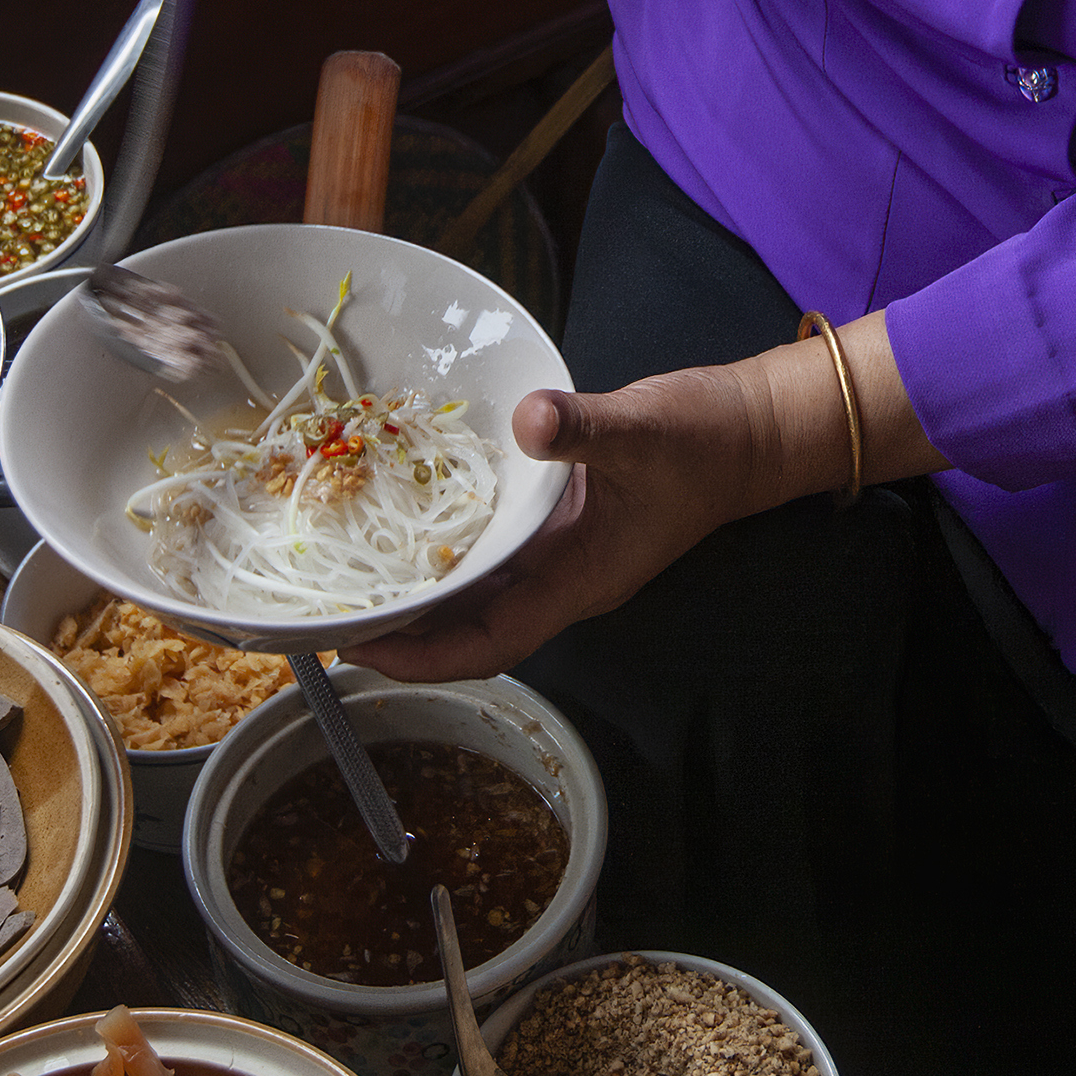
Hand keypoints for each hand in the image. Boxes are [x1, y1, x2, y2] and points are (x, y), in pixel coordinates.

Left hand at [357, 369, 784, 682]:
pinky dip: (445, 550)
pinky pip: (490, 552)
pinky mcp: (555, 524)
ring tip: (349, 582)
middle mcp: (562, 579)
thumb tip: (530, 420)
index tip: (361, 651)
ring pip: (476, 594)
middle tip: (328, 615)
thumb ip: (587, 428)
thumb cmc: (704, 440)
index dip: (424, 656)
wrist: (748, 431)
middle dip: (404, 633)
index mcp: (580, 580)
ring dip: (419, 596)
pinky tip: (405, 527)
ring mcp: (558, 556)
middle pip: (470, 630)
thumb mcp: (645, 429)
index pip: (490, 643)